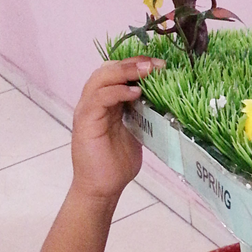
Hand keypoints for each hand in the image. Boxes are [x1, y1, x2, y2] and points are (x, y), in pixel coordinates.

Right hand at [71, 57, 163, 200]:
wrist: (103, 187)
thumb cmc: (117, 163)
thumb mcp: (137, 132)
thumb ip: (143, 114)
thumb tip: (166, 103)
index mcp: (106, 103)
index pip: (117, 73)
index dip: (137, 66)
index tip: (161, 65)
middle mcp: (94, 102)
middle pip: (108, 69)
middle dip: (133, 63)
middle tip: (157, 65)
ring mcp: (87, 110)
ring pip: (101, 78)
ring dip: (125, 71)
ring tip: (148, 71)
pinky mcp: (85, 122)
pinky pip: (99, 98)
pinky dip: (117, 92)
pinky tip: (135, 92)